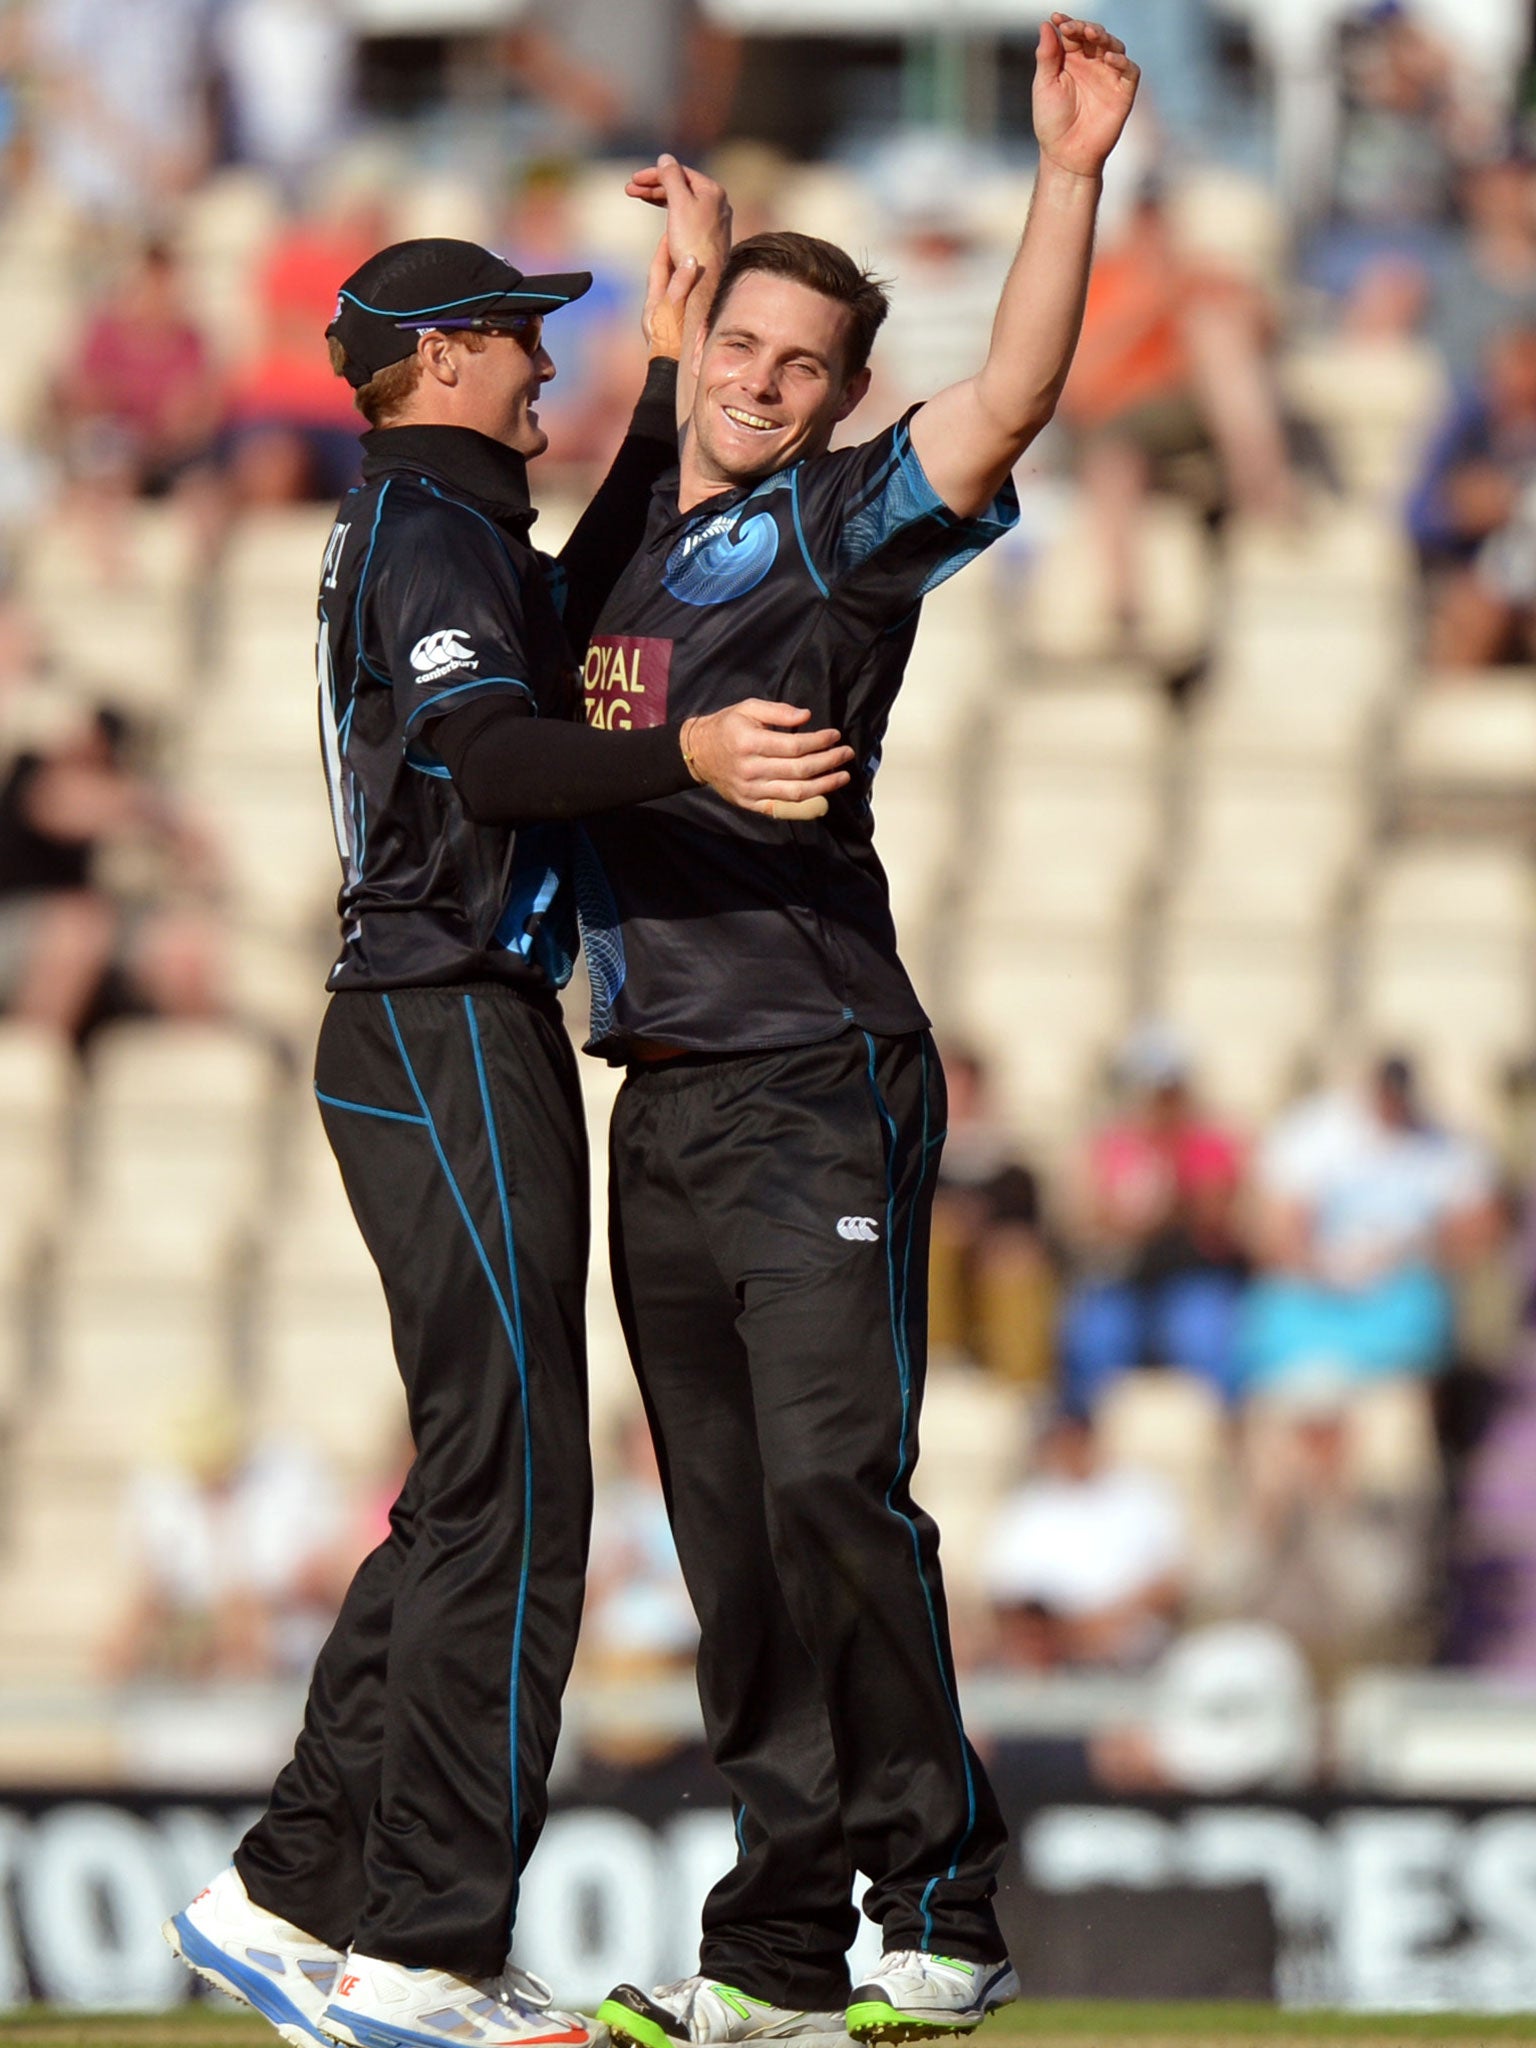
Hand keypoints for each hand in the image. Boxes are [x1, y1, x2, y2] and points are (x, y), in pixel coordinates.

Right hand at [626, 153, 730, 276]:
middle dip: (654, 186)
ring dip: (658, 197)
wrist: (704, 280)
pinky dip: (670, 211)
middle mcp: (717, 203)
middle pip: (681, 186)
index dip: (655, 174)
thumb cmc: (692, 241)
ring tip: (638, 197)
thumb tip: (665, 158)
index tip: (634, 179)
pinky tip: (659, 213)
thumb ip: (671, 177)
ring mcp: (713, 220)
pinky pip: (686, 216)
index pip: (680, 173)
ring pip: (682, 201)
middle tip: (630, 189)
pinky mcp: (708, 236)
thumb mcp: (679, 203)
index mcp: (712, 190)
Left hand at [642, 235, 700, 358]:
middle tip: (684, 240)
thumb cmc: (669, 345)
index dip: (664, 248)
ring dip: (686, 275)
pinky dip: (693, 292)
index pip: (658, 268)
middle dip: (675, 258)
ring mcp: (670, 321)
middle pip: (668, 277)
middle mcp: (660, 310)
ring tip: (696, 259)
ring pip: (678, 291)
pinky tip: (703, 289)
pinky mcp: (680, 330)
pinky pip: (687, 303)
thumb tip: (689, 260)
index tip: (670, 231)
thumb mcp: (671, 310)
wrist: (672, 377)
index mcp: (653, 303)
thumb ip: (679, 285)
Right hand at [680, 701, 852, 816]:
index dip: (819, 742)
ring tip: (842, 776)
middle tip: (847, 754)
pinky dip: (805, 804)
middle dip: (829, 762)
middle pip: (800, 770)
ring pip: (796, 792)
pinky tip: (822, 795)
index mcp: (749, 743)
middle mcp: (751, 769)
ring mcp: (750, 790)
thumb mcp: (748, 708)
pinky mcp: (750, 804)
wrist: (698, 753)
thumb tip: (806, 717)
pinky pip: (782, 808)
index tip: (835, 736)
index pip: (794, 746)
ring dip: (824, 785)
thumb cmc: (726, 726)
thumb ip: (778, 711)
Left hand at [1033, 16, 1139, 179]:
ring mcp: (1108, 76)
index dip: (1067, 24)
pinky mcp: (1123, 91)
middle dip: (1085, 28)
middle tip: (1074, 28)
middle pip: (1094, 35)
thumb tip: (1046, 25)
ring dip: (1104, 38)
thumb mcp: (1044, 86)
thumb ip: (1046, 56)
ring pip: (1113, 46)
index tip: (1058, 18)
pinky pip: (1129, 70)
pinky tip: (1108, 58)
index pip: (1072, 34)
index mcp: (1071, 60)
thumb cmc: (1052, 122)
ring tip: (1092, 35)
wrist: (1066, 155)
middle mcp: (1092, 64)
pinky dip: (1121, 61)